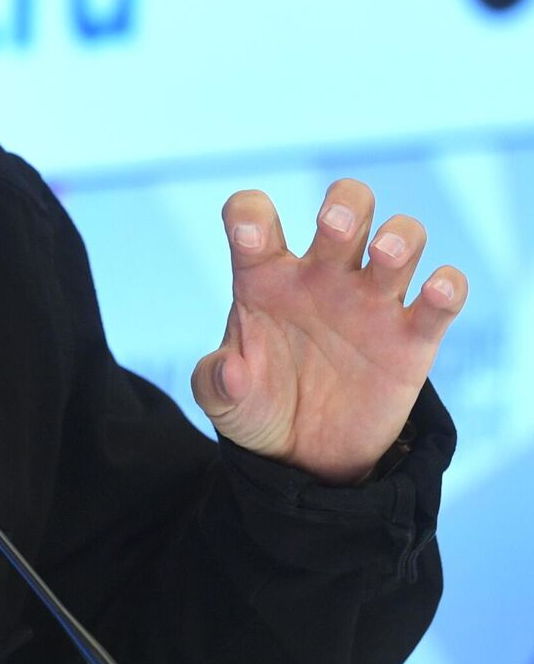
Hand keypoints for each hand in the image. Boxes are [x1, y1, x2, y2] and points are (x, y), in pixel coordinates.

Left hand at [189, 179, 466, 484]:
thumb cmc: (259, 408)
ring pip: (403, 239)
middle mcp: (322, 278)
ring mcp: (370, 304)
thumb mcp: (225, 404)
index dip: (251, 213)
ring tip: (383, 256)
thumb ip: (214, 384)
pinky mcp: (412, 340)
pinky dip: (449, 287)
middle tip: (333, 228)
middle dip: (345, 206)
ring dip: (401, 236)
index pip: (253, 217)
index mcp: (265, 277)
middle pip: (346, 208)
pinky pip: (443, 298)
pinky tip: (435, 293)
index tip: (250, 238)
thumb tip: (231, 371)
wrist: (306, 457)